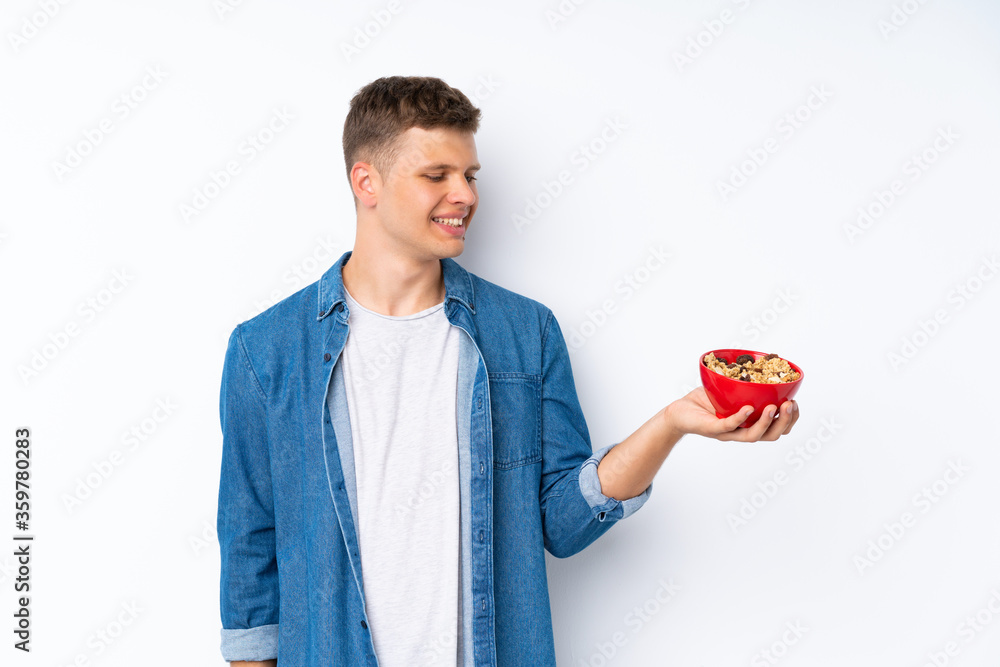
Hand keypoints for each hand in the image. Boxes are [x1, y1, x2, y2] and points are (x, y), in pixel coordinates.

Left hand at [663, 387, 798, 441]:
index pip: (776, 428)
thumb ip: (746, 384)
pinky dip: (740, 418)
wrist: (678, 412)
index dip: (790, 419)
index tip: (796, 403)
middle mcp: (740, 431)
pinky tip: (748, 408)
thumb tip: (762, 363)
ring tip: (774, 407)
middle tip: (790, 405)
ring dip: (766, 422)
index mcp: (749, 424)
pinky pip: (728, 426)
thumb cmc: (704, 401)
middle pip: (771, 435)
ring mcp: (726, 432)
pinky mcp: (711, 429)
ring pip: (752, 435)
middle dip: (784, 421)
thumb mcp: (729, 391)